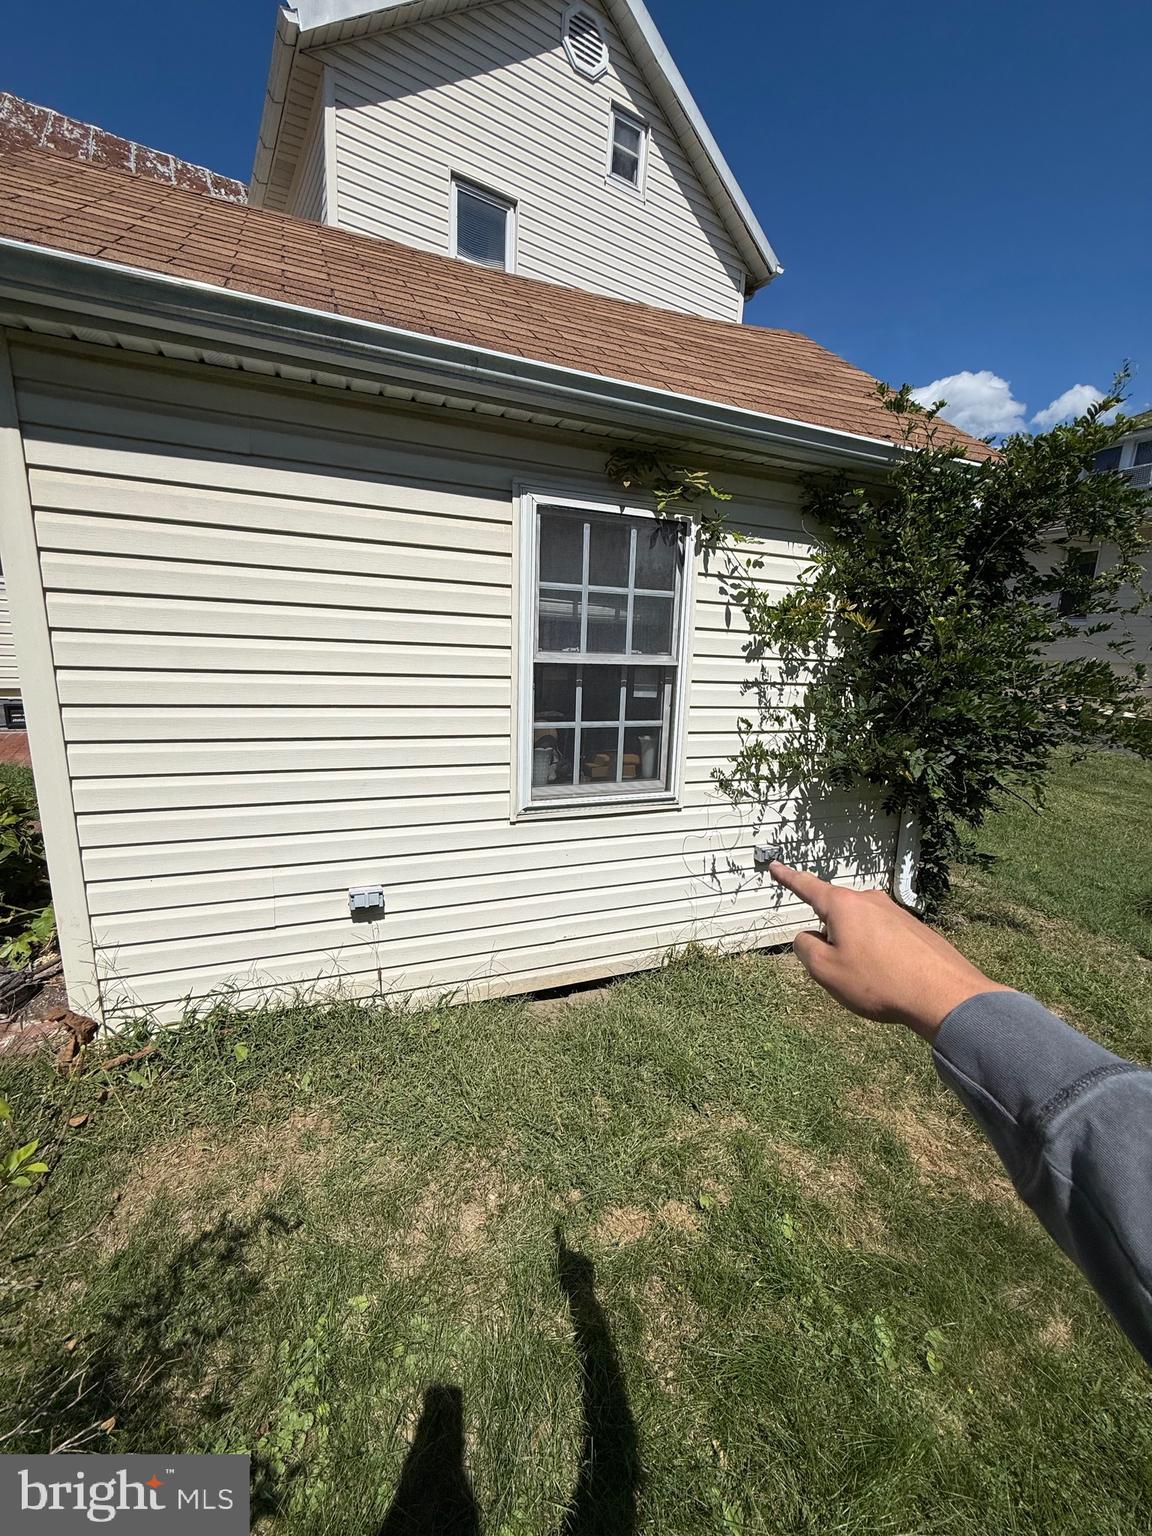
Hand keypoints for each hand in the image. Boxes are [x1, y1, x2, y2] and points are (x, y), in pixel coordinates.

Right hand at [769, 863, 1012, 1041]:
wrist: (943, 994)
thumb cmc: (879, 982)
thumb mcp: (826, 971)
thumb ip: (805, 949)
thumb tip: (810, 937)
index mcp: (843, 905)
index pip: (807, 887)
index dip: (788, 878)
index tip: (774, 865)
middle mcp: (869, 900)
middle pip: (835, 917)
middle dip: (831, 942)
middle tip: (845, 974)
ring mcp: (895, 912)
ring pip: (860, 932)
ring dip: (857, 953)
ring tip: (874, 982)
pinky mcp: (915, 928)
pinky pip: (884, 941)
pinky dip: (880, 959)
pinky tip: (893, 980)